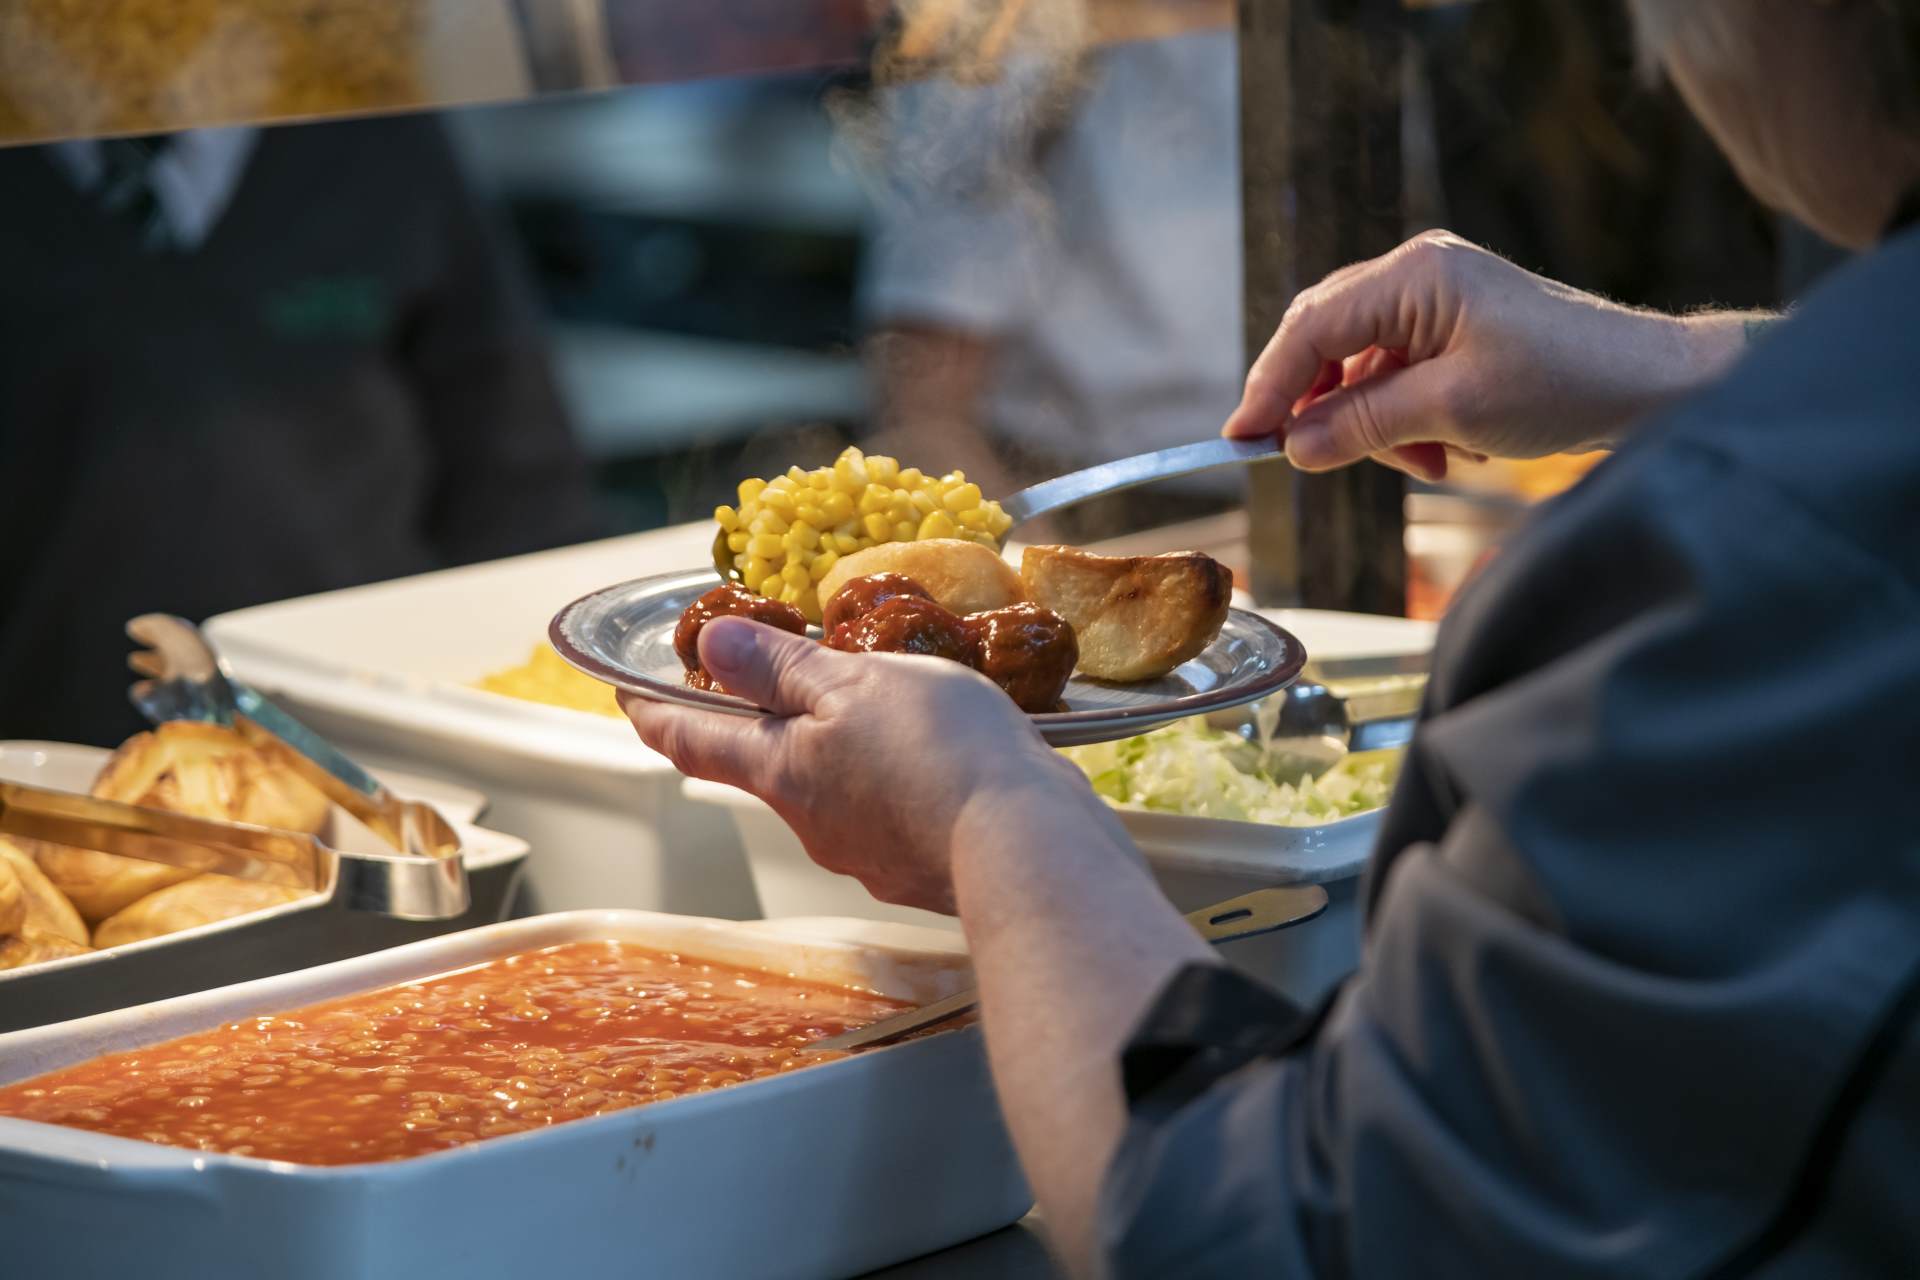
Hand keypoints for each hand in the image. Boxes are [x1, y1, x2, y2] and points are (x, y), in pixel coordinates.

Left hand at [623, 617, 1094, 912]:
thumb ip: (783, 667)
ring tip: (886, 711)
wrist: (1027, 850)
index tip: (629, 693)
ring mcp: (867, 855)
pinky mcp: (920, 869)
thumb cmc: (937, 755)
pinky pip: (893, 816)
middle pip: (767, 766)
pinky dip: (898, 784)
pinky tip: (940, 763)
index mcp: (781, 770)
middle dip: (766, 726)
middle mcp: (812, 822)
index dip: (655, 713)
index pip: (693, 740)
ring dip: (843, 753)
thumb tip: (711, 648)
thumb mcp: (855, 684)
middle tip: (781, 679)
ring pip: (835, 792)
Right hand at [1223, 230, 1758, 480]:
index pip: (1312, 327)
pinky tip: (1441, 453)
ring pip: (1360, 367)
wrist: (1651, 385)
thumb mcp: (1452, 412)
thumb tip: (1293, 448)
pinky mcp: (1455, 330)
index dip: (1270, 386)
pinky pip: (1396, 376)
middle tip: (1306, 459)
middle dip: (1320, 407)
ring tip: (1422, 464)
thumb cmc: (1564, 383)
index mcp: (1415, 275)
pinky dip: (1403, 421)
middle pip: (1327, 339)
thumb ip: (1363, 425)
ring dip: (1372, 425)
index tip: (1242, 439)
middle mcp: (1418, 275)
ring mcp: (1437, 300)